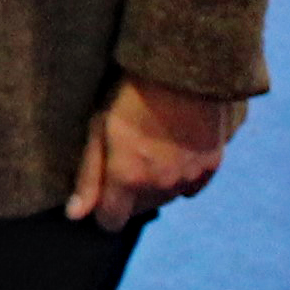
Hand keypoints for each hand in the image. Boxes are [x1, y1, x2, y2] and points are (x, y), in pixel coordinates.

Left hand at [65, 74, 244, 230]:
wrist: (183, 69)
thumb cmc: (130, 94)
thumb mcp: (98, 129)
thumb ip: (88, 176)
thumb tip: (76, 215)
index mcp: (130, 178)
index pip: (112, 220)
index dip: (102, 210)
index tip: (100, 194)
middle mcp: (162, 185)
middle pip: (138, 209)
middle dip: (127, 194)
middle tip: (122, 157)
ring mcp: (191, 175)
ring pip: (165, 197)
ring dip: (154, 184)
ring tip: (147, 149)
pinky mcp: (214, 162)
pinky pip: (192, 184)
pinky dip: (181, 176)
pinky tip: (173, 153)